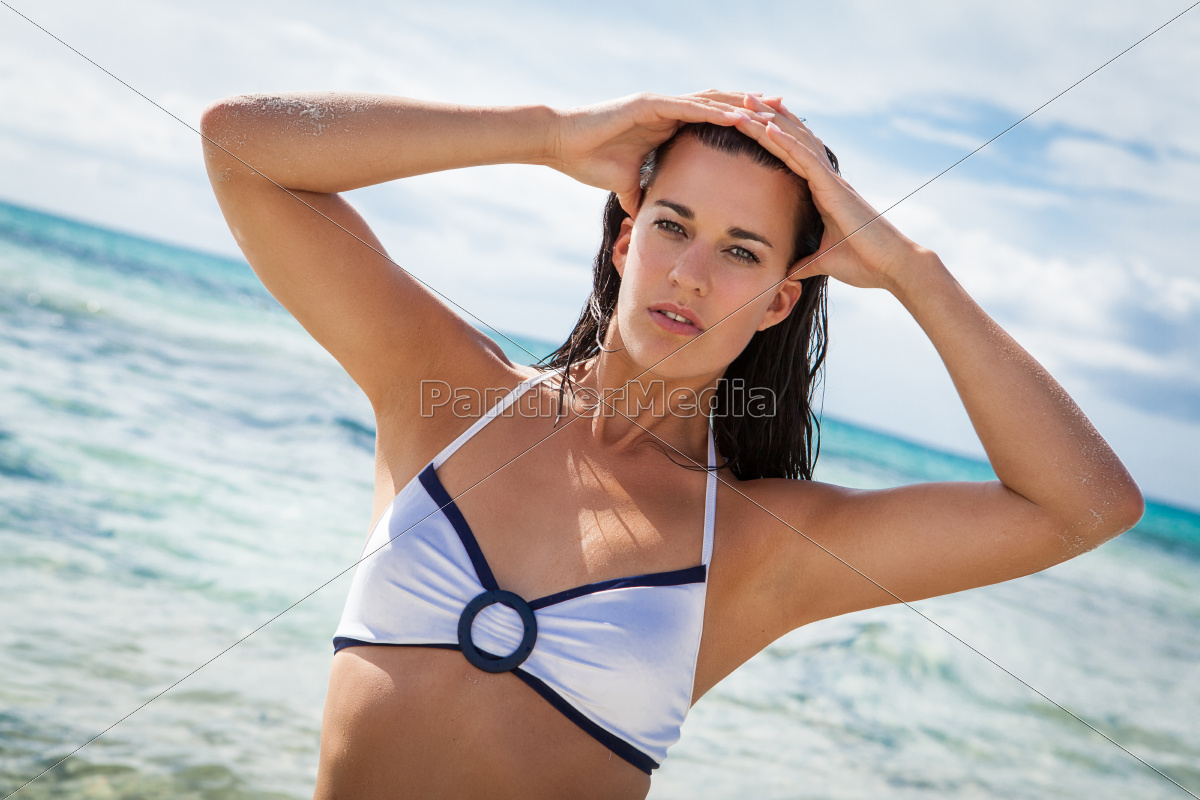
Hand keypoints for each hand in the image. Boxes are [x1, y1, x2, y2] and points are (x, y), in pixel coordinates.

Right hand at [551, 92, 772, 212]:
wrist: (563, 144)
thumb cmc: (590, 160)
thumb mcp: (625, 184)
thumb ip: (639, 194)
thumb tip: (645, 215)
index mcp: (669, 125)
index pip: (716, 122)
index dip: (746, 126)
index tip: (775, 135)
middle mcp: (671, 109)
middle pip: (723, 105)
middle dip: (757, 110)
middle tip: (792, 115)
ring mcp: (662, 103)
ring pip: (713, 102)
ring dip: (746, 107)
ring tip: (777, 113)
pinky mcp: (650, 104)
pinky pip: (690, 107)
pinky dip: (716, 112)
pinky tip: (739, 116)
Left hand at [728, 94, 929, 291]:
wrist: (891, 267)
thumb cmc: (863, 262)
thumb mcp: (823, 262)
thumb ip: (804, 263)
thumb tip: (788, 273)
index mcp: (823, 192)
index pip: (790, 157)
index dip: (770, 138)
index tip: (749, 121)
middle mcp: (826, 180)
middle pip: (791, 141)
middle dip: (766, 119)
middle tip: (741, 98)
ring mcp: (831, 181)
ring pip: (795, 143)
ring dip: (770, 122)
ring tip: (746, 102)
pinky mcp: (834, 189)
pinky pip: (805, 159)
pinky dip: (786, 142)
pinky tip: (767, 127)